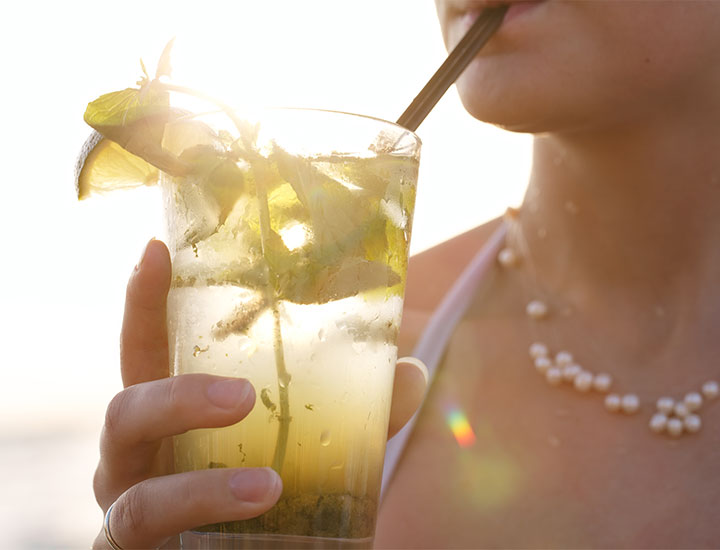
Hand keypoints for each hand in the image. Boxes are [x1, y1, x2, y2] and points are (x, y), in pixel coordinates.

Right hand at [92, 239, 426, 548]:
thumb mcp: (311, 448)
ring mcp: (129, 510)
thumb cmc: (265, 496)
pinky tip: (257, 513)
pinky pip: (145, 538)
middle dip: (178, 396)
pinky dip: (203, 523)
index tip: (157, 250)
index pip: (147, 349)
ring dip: (201, 487)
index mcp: (171, 415)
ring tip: (269, 484)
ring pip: (136, 494)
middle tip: (242, 396)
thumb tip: (409, 369)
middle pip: (125, 411)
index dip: (144, 301)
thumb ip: (355, 413)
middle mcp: (139, 457)